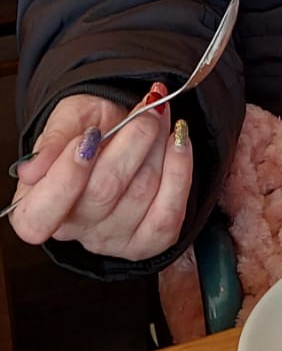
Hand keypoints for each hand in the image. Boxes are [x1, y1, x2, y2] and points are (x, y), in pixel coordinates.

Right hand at [9, 88, 192, 260]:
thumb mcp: (66, 119)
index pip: (40, 216)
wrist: (120, 130)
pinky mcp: (146, 243)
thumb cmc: (88, 127)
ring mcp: (110, 240)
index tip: (89, 137)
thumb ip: (51, 141)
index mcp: (36, 206)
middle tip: (148, 107)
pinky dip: (180, 171)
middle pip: (103, 193)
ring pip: (141, 194)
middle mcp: (73, 230)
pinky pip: (169, 214)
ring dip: (159, 145)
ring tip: (159, 115)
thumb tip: (32, 170)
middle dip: (133, 140)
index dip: (66, 178)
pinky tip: (178, 143)